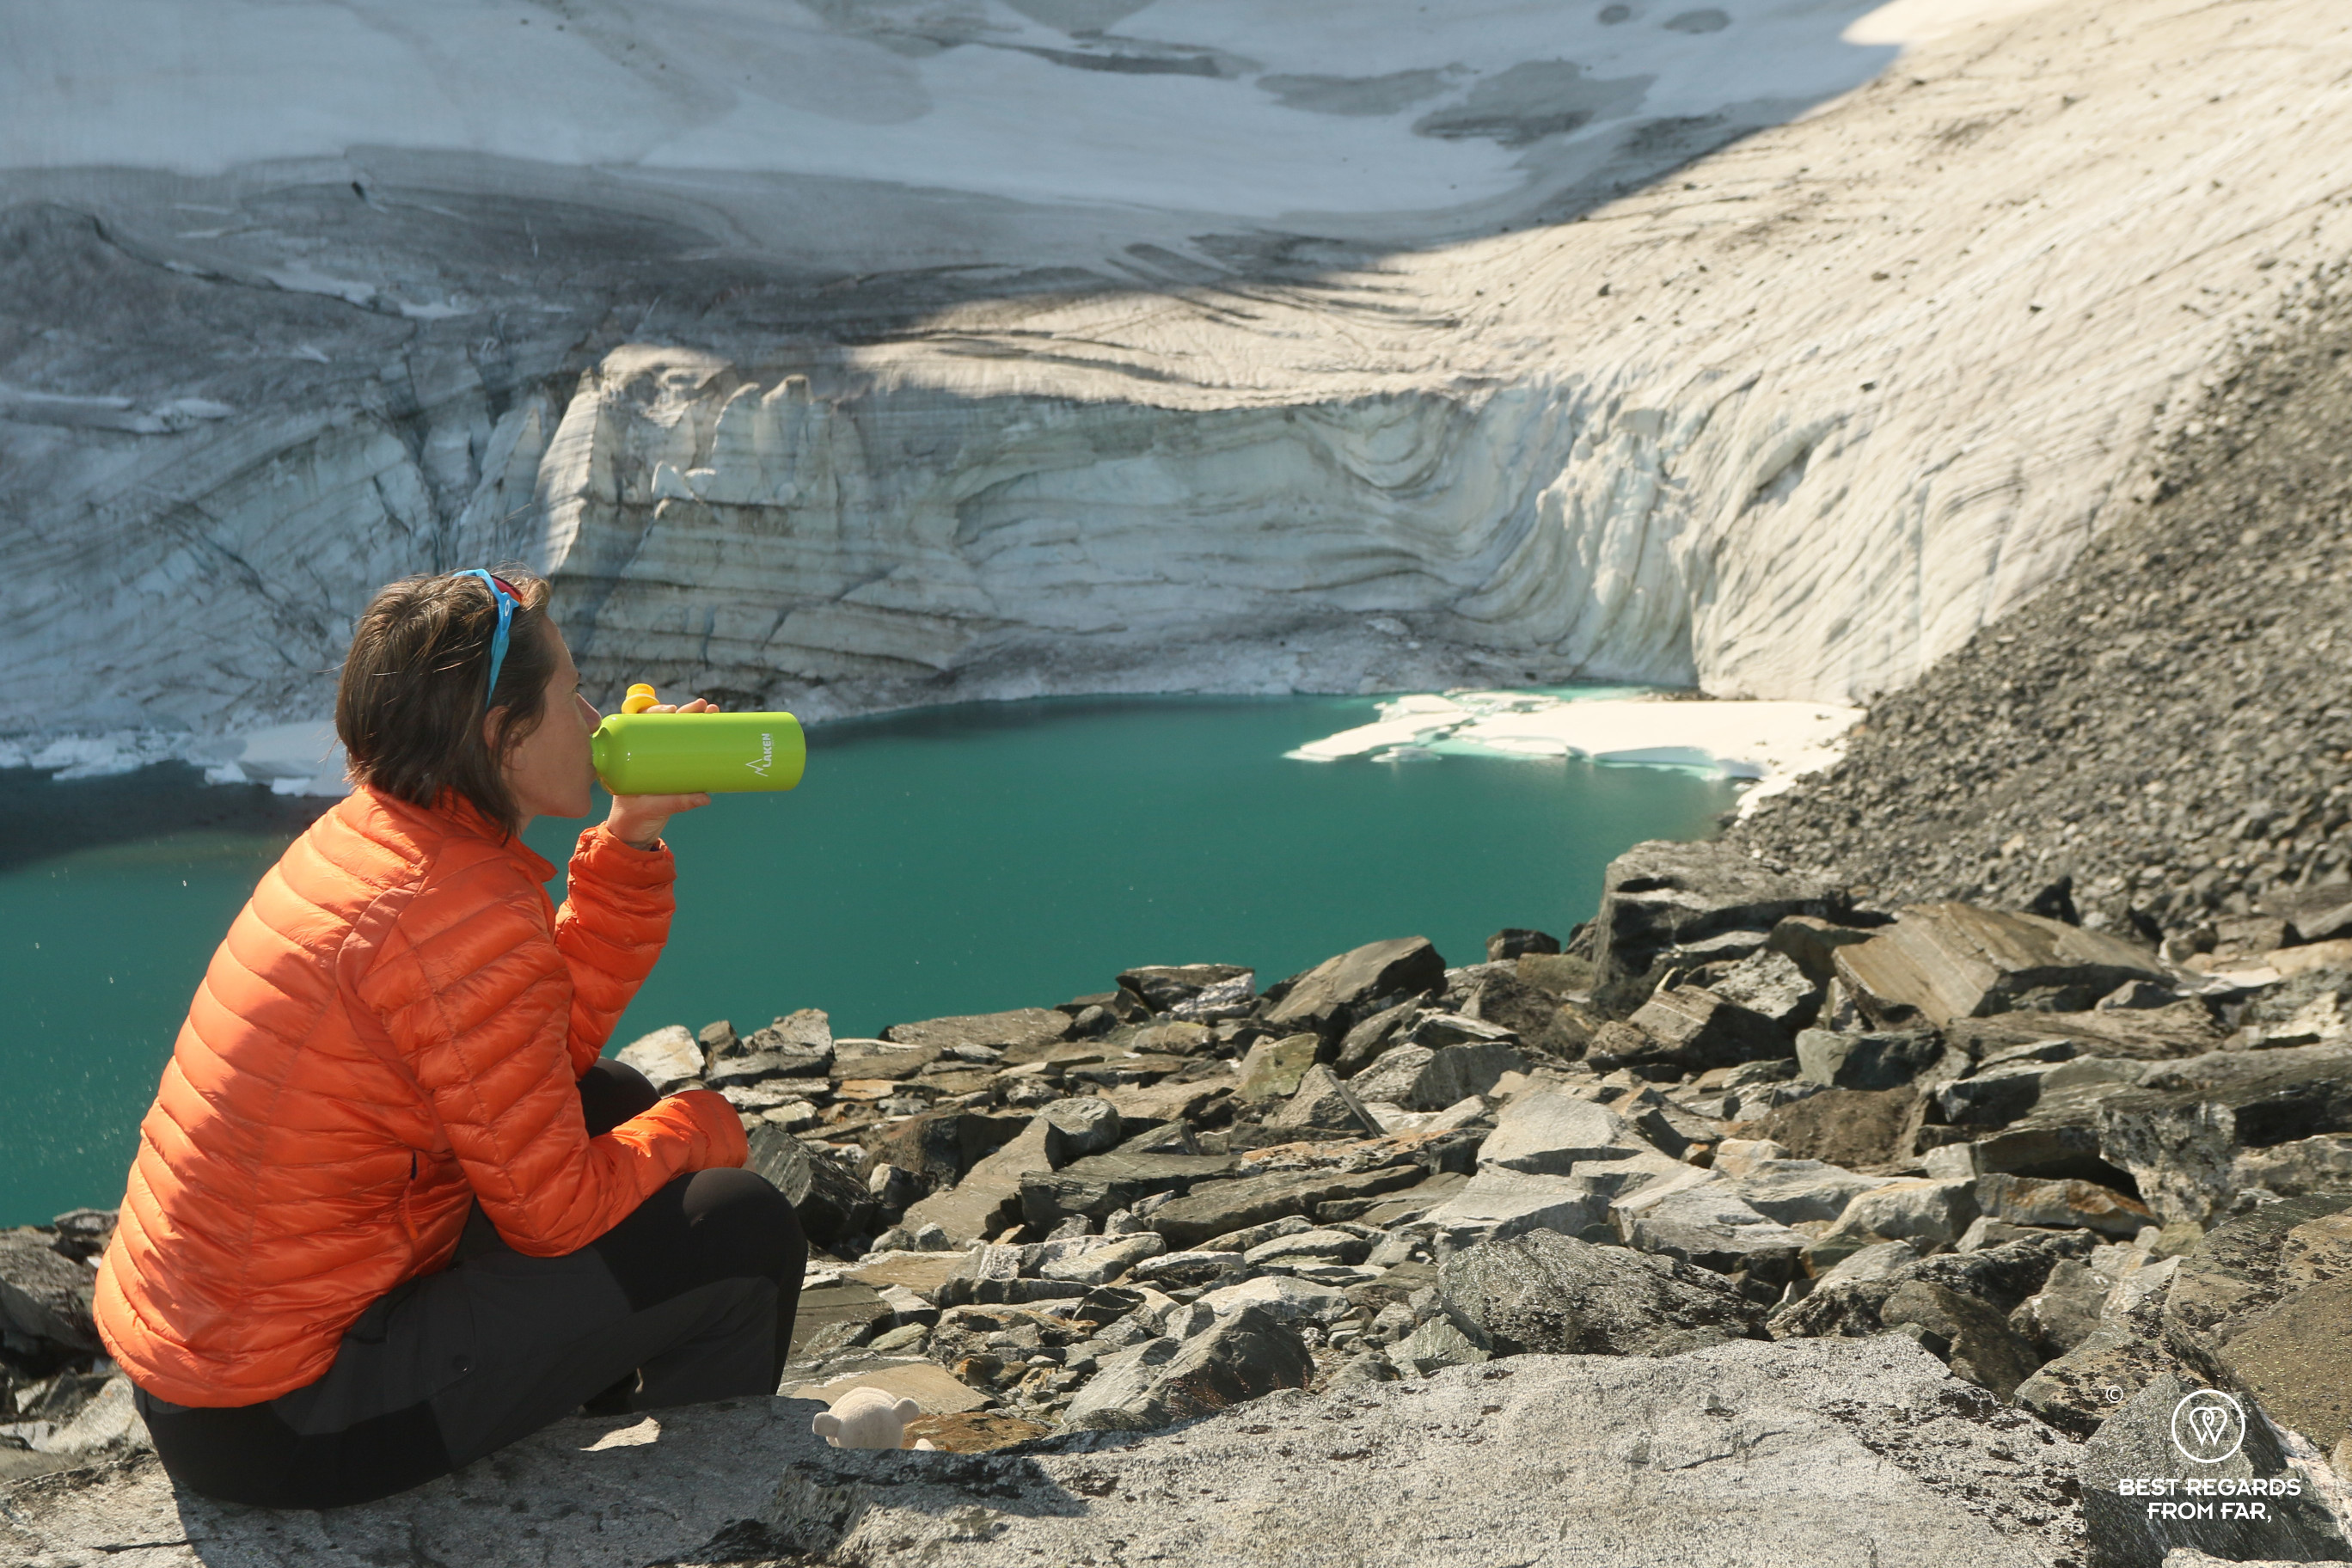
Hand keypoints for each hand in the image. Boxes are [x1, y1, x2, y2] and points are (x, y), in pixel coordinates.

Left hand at [605, 698, 717, 847]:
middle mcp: (645, 754)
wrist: (634, 834)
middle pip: (664, 725)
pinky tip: (715, 729)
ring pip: (678, 735)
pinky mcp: (674, 771)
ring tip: (713, 712)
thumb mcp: (651, 809)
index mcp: (629, 756)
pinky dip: (701, 740)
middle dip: (685, 712)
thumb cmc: (632, 819)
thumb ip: (676, 803)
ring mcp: (660, 761)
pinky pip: (687, 751)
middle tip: (703, 707)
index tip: (671, 710)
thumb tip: (705, 797)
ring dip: (696, 721)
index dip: (656, 712)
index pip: (641, 725)